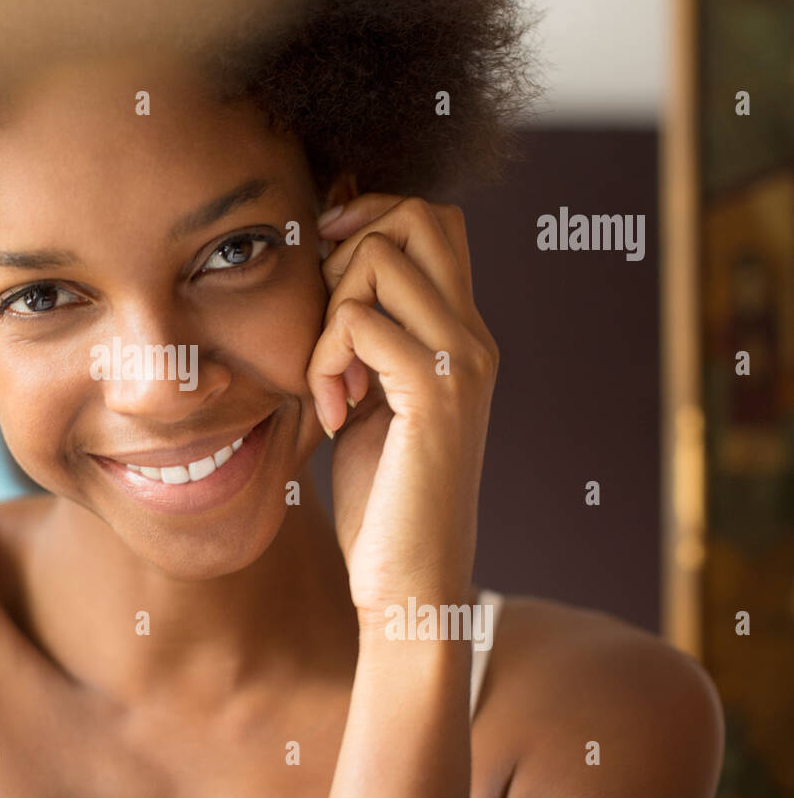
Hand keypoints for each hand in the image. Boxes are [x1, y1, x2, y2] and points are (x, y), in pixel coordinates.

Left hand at [307, 194, 498, 622]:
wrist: (412, 580)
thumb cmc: (383, 497)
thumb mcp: (370, 400)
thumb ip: (363, 341)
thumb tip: (325, 275)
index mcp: (462, 334)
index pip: (433, 221)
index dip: (371, 219)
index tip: (325, 275)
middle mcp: (474, 337)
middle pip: (417, 216)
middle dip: (347, 248)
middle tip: (326, 324)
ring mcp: (463, 362)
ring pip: (378, 261)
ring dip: (327, 315)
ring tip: (330, 383)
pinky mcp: (435, 394)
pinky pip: (357, 323)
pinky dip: (323, 361)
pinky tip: (333, 412)